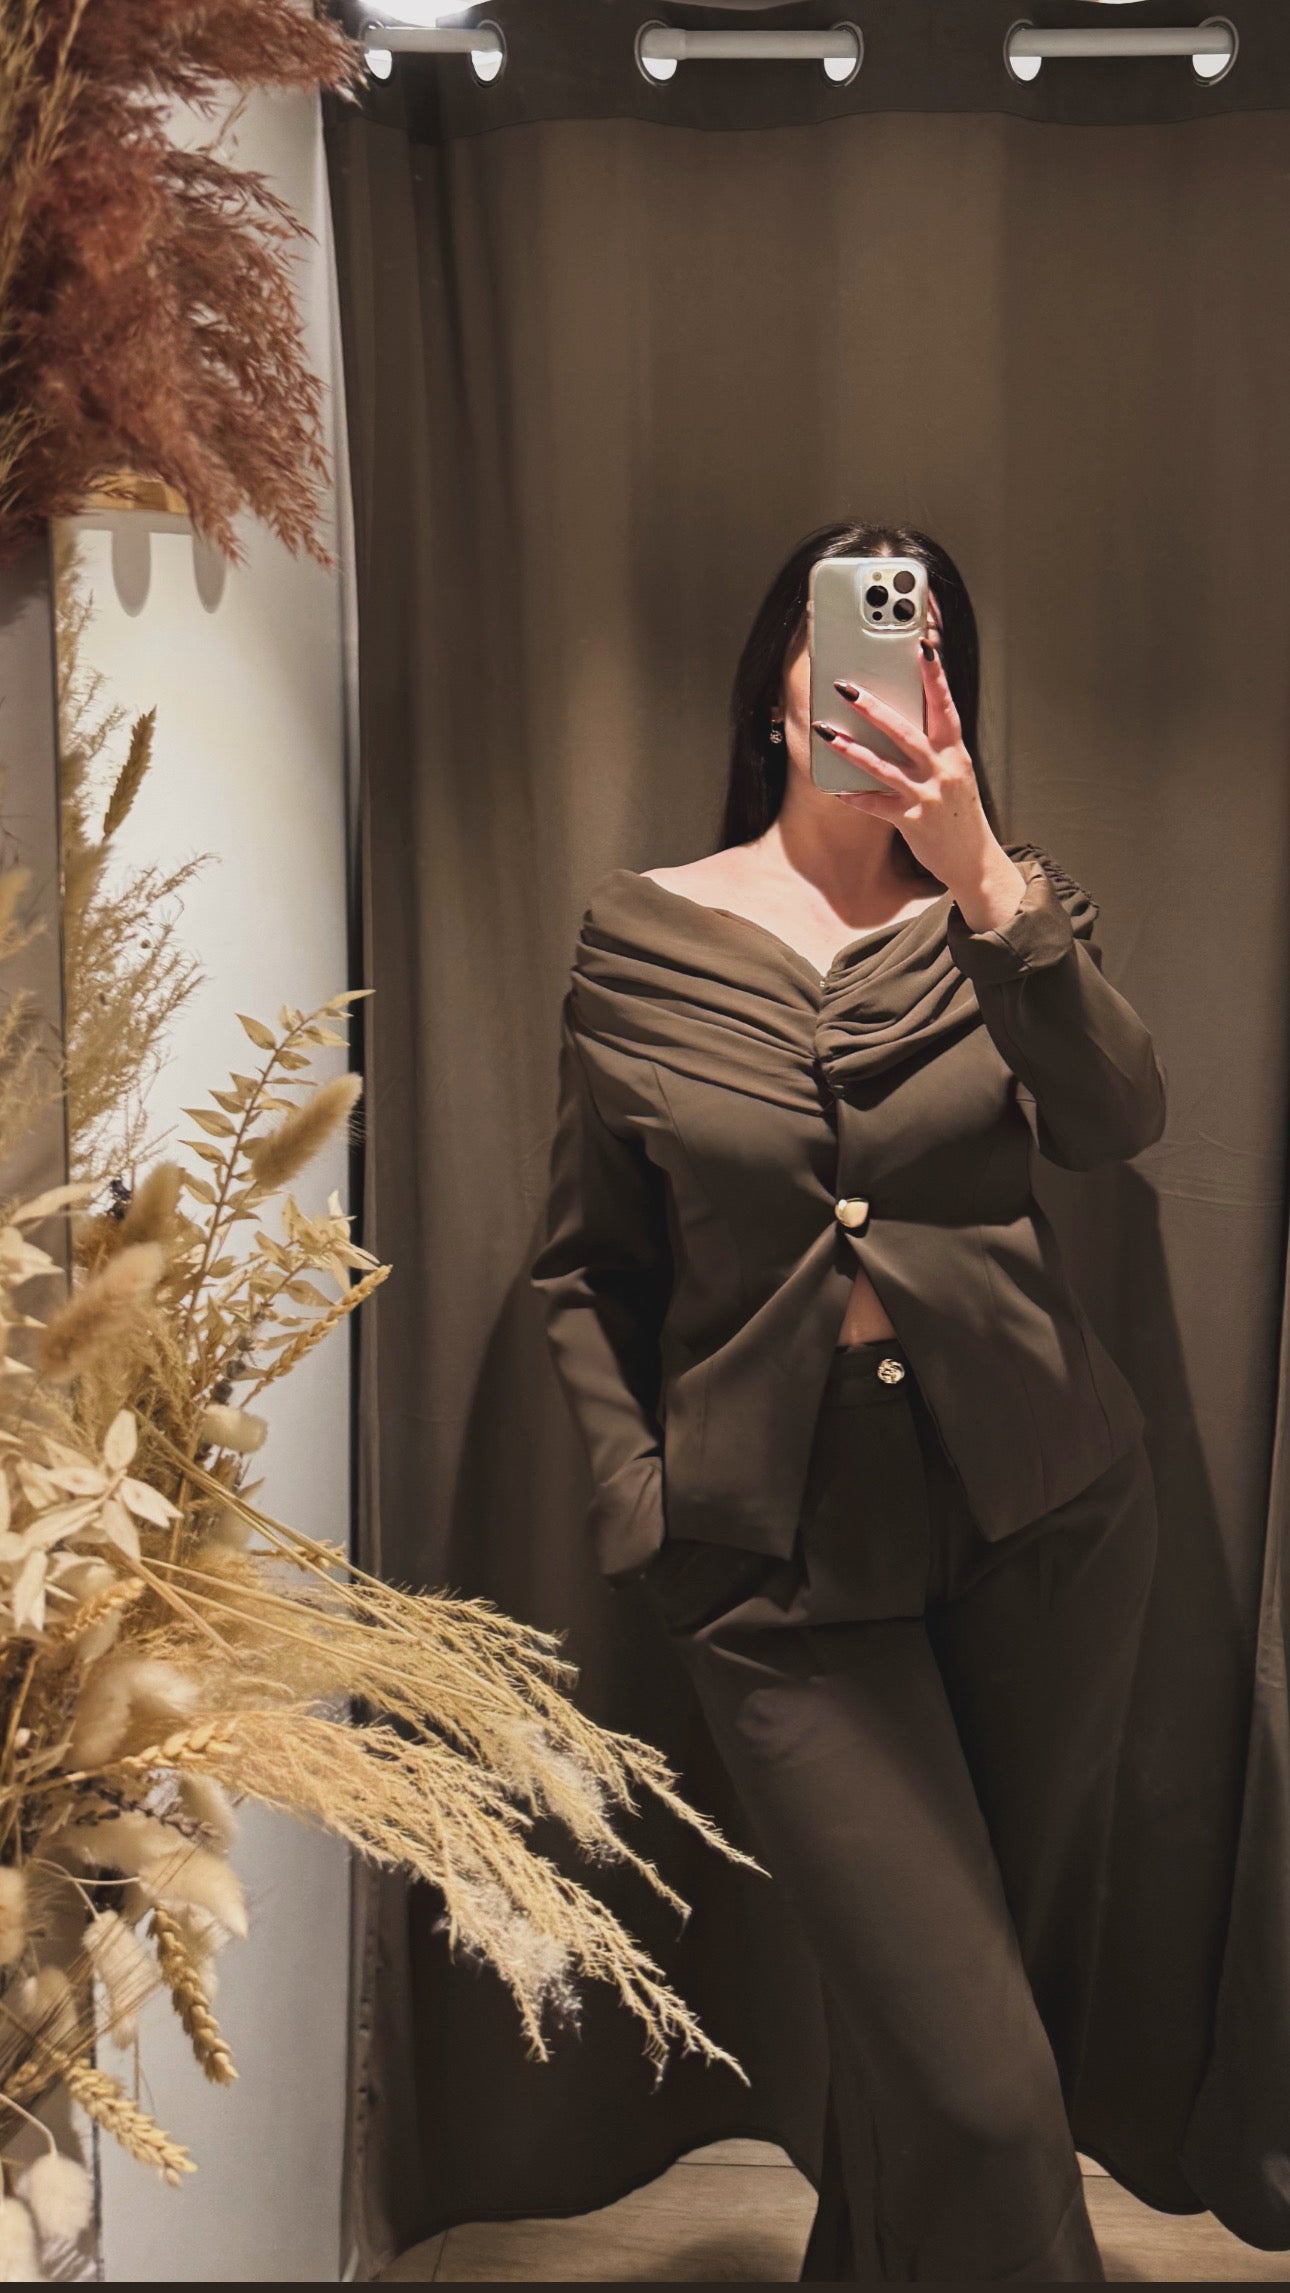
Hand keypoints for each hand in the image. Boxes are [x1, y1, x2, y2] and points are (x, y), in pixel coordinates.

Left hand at [811, 642, 1026, 931]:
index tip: (923, 649)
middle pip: (906, 732)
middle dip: (874, 708)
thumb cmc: (960, 812)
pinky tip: (833, 787)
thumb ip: (936, 746)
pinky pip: (876, 805)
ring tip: (826, 732)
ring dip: (852, 748)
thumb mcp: (956, 772)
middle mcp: (942, 770)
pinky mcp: (911, 821)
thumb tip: (907, 717)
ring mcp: (927, 796)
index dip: (935, 678)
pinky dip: (854, 795)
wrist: (974, 860)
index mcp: (955, 753)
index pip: (945, 707)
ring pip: (884, 767)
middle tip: (846, 688)